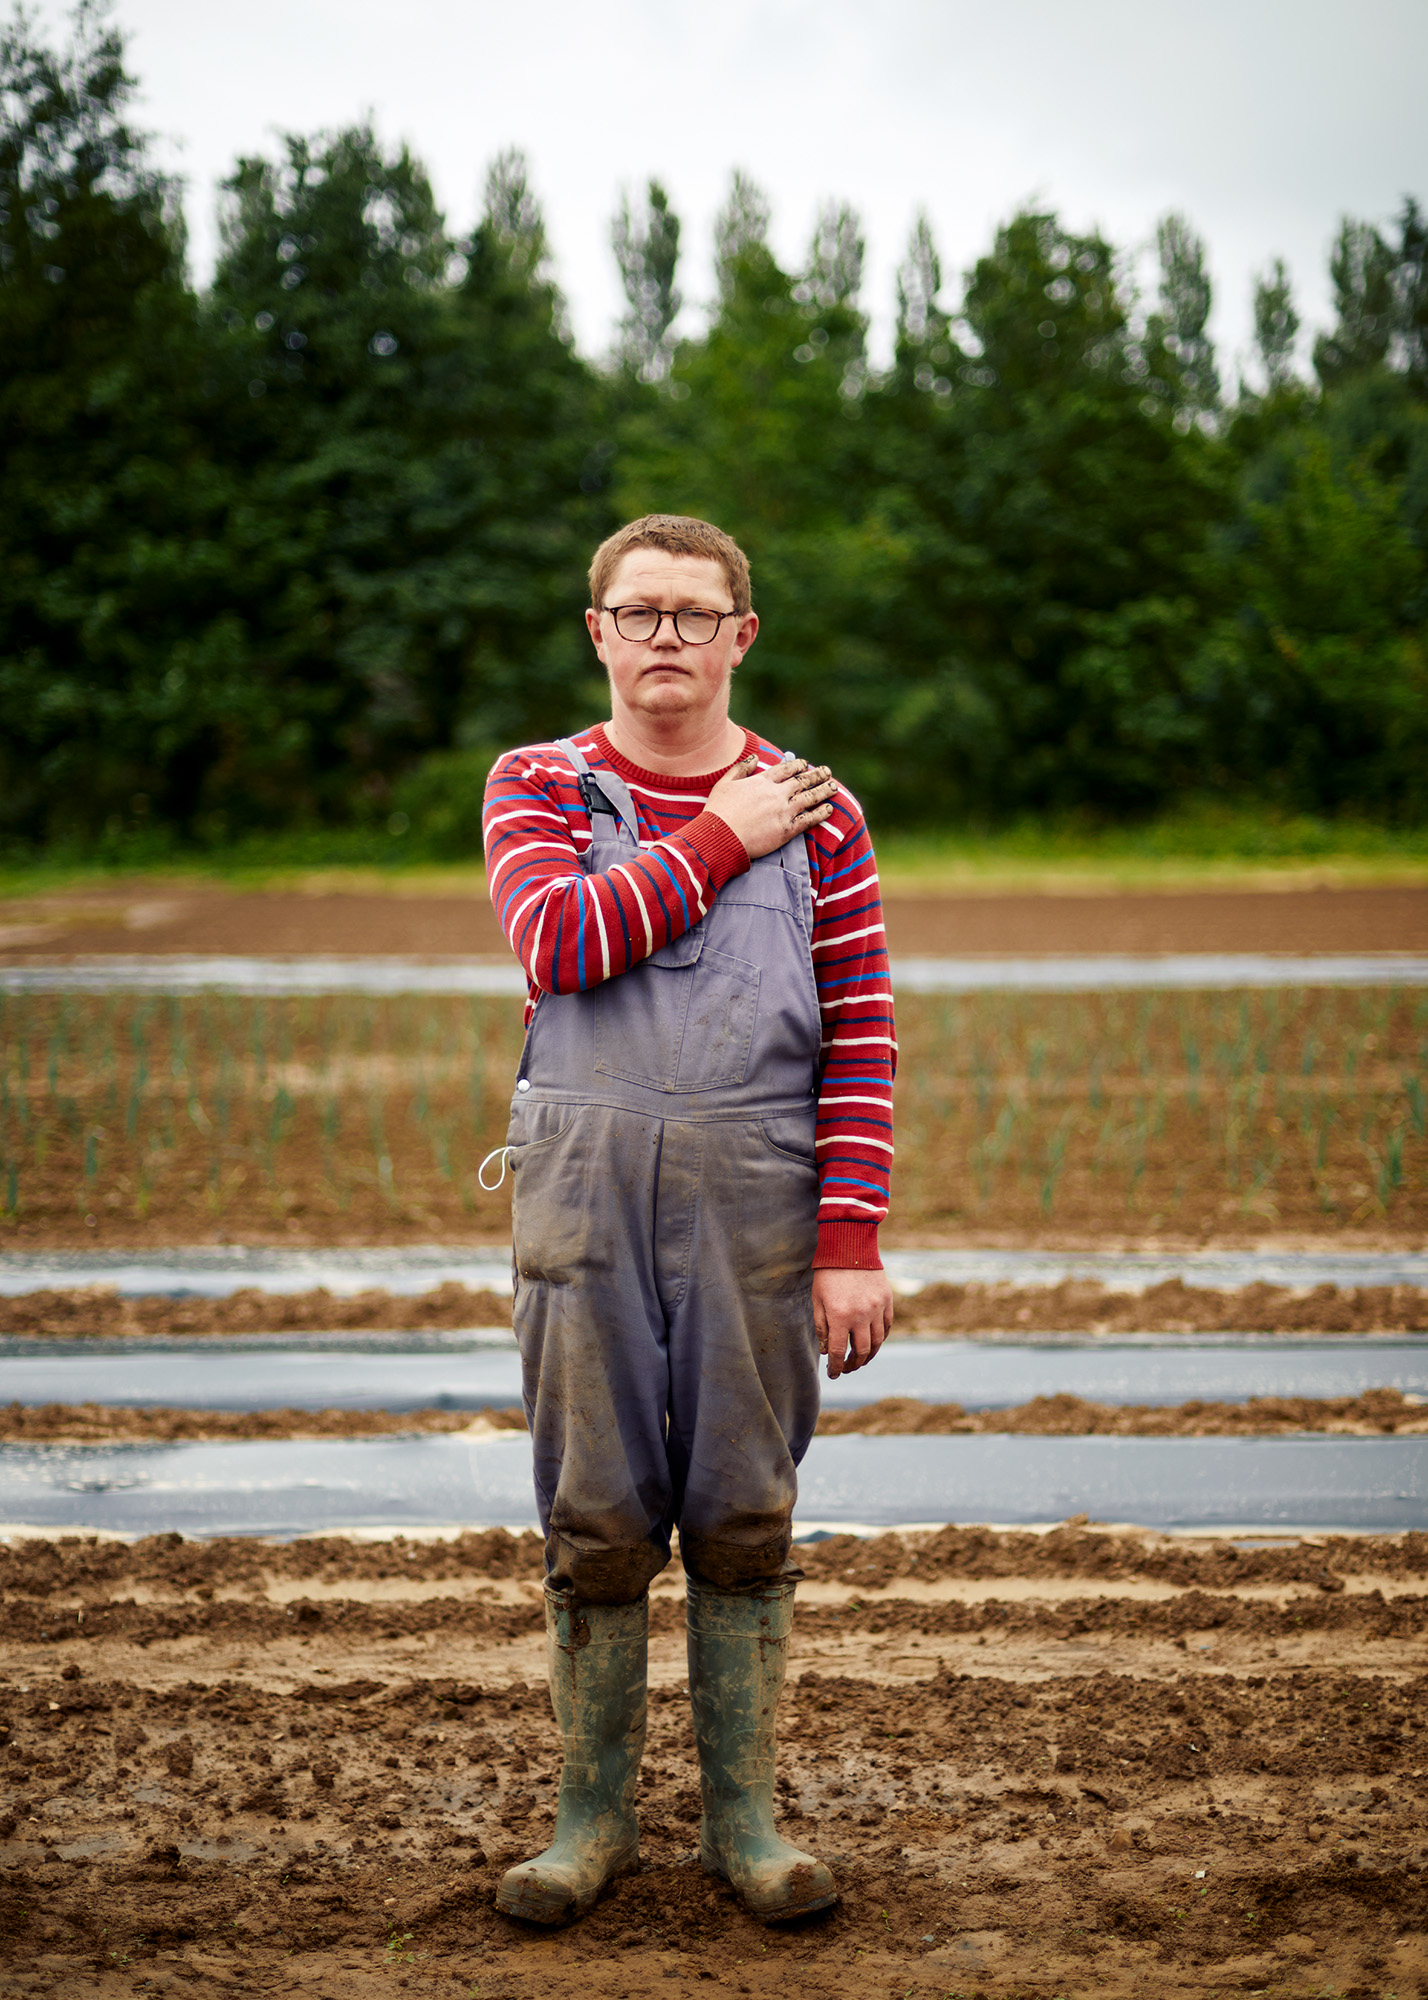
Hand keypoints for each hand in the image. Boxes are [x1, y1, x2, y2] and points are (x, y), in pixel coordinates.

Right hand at [706, 753, 836, 859]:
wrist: (721, 837)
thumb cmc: (718, 812)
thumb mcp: (724, 784)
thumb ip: (740, 769)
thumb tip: (754, 758)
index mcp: (762, 781)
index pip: (785, 769)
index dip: (797, 765)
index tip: (804, 764)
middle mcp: (776, 793)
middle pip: (802, 781)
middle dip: (816, 775)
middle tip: (826, 772)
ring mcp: (783, 811)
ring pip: (810, 797)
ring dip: (824, 790)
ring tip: (834, 787)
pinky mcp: (787, 829)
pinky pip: (809, 819)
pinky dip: (821, 813)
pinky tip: (829, 809)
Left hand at [813, 1268, 893, 1379]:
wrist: (850, 1246)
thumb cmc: (828, 1273)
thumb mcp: (817, 1299)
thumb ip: (821, 1327)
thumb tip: (826, 1350)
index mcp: (840, 1316)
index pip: (837, 1352)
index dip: (835, 1367)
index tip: (833, 1374)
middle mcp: (861, 1315)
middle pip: (861, 1351)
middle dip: (853, 1364)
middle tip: (847, 1368)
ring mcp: (877, 1308)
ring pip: (877, 1342)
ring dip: (869, 1355)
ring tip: (861, 1359)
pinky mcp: (887, 1300)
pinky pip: (887, 1327)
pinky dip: (881, 1338)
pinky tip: (873, 1342)